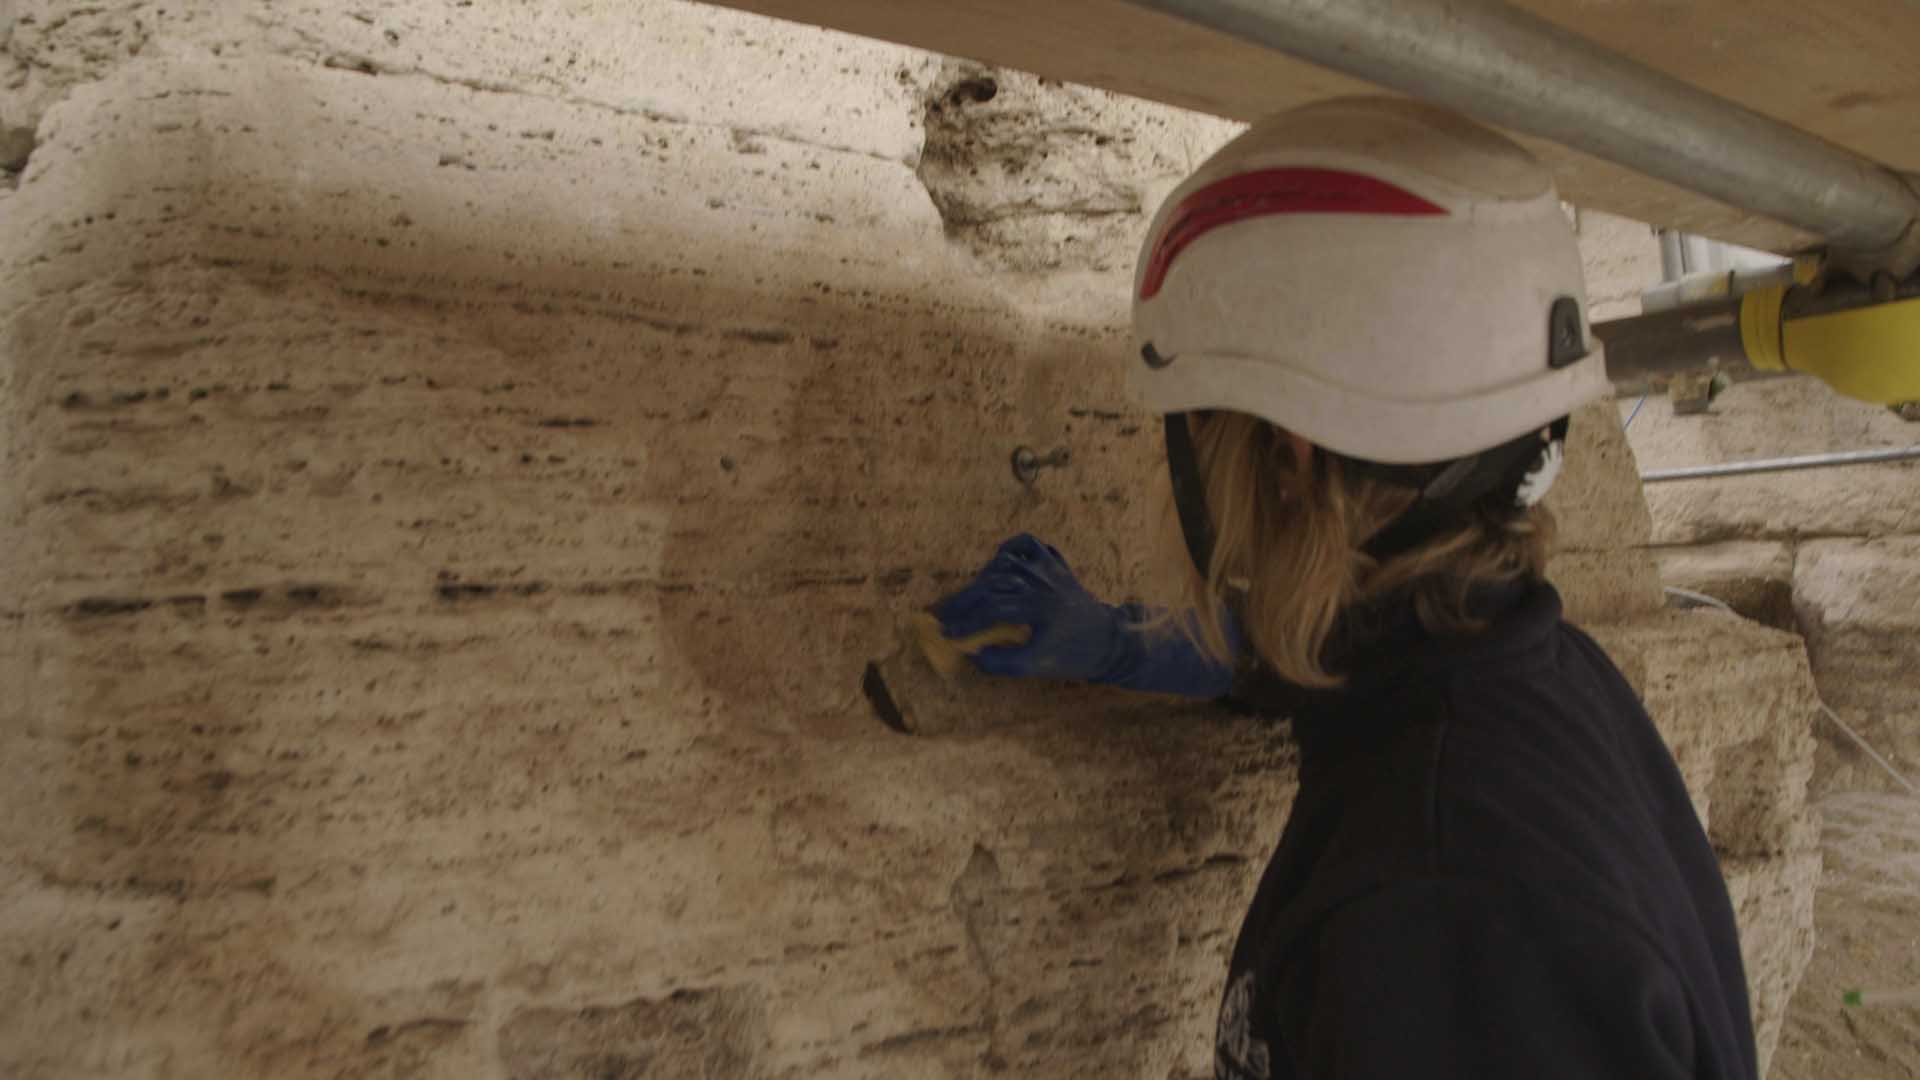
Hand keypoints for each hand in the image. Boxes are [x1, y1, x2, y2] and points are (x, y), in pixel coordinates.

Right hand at [931, 534, 1126, 680]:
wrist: (1113, 642)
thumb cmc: (1077, 656)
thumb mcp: (1039, 666)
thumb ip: (1004, 663)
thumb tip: (973, 655)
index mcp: (1037, 605)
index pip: (991, 609)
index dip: (965, 622)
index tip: (947, 634)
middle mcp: (1041, 580)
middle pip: (991, 582)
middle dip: (963, 600)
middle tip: (942, 614)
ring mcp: (1049, 569)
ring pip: (1006, 561)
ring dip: (982, 577)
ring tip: (969, 598)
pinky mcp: (1057, 566)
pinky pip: (1030, 544)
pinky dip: (1012, 548)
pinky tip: (1001, 561)